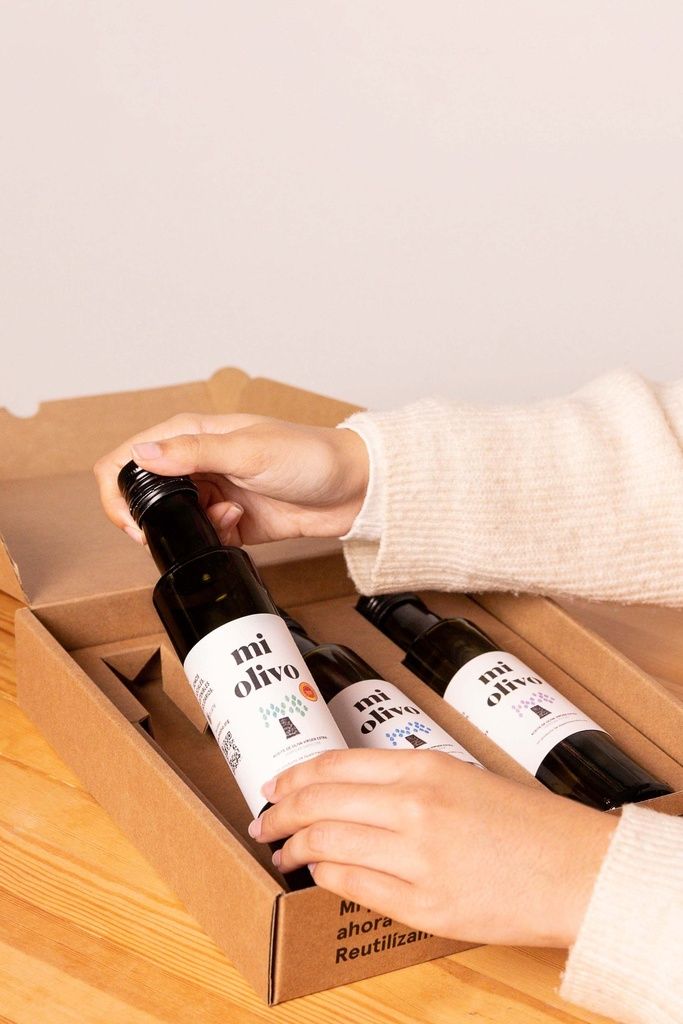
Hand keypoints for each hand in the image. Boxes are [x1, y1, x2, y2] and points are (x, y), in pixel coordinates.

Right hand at [93, 412, 368, 544]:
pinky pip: (203, 538)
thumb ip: (193, 454)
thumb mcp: (248, 451)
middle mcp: (197, 462)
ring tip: (226, 516)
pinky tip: (239, 524)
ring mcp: (214, 492)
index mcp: (191, 434)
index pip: (129, 456)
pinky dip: (215, 537)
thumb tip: (142, 453)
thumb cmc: (310, 455)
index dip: (118, 489)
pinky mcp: (231, 521)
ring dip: (193, 527)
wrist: (354, 489)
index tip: (133, 518)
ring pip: (175, 521)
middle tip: (177, 527)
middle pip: (145, 495)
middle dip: (154, 518)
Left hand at [250, 749, 616, 946]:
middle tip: (264, 822)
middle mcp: (414, 808)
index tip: (274, 786)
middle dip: (280, 813)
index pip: (334, 766)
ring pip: (327, 846)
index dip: (293, 777)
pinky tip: (321, 875)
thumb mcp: (461, 778)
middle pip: (319, 804)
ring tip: (284, 853)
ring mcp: (416, 859)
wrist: (575, 870)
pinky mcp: (423, 907)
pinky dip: (327, 878)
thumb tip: (347, 795)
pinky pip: (353, 887)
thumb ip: (405, 783)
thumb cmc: (524, 823)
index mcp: (425, 768)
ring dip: (295, 849)